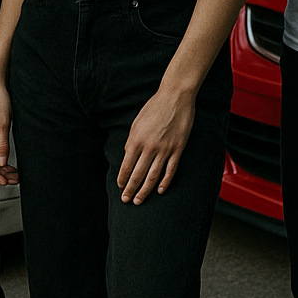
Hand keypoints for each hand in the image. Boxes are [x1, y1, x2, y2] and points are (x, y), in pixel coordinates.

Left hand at [116, 85, 196, 204]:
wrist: (175, 97)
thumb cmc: (153, 108)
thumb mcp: (136, 123)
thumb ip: (132, 141)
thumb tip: (128, 156)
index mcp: (136, 139)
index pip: (126, 165)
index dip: (122, 178)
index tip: (120, 187)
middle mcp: (149, 147)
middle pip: (138, 174)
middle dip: (130, 189)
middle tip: (126, 200)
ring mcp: (165, 149)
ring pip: (153, 176)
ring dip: (145, 190)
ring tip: (139, 200)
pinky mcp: (178, 149)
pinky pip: (170, 170)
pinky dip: (165, 182)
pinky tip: (160, 191)